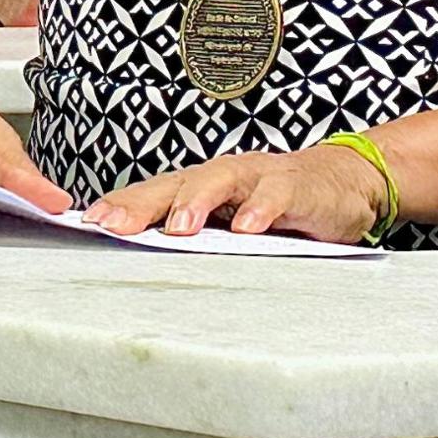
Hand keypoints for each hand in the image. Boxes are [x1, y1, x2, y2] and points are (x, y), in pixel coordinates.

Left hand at [84, 143, 388, 243]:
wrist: (345, 182)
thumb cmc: (279, 205)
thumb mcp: (232, 223)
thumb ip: (199, 236)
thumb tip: (146, 261)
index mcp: (202, 188)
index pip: (155, 194)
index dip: (123, 207)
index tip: (92, 224)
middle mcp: (224, 177)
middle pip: (176, 183)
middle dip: (143, 204)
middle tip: (115, 225)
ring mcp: (259, 178)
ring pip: (221, 180)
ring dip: (196, 202)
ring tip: (178, 228)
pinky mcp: (297, 188)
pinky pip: (277, 196)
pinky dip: (262, 210)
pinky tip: (247, 228)